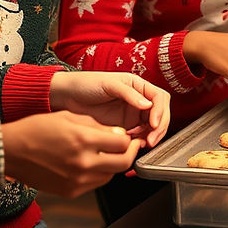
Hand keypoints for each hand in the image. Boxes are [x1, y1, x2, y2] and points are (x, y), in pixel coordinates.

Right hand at [1, 111, 143, 197]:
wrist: (10, 151)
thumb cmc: (35, 130)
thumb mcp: (69, 117)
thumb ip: (97, 125)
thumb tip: (118, 133)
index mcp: (83, 140)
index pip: (123, 143)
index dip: (129, 139)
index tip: (128, 136)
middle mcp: (83, 163)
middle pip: (123, 163)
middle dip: (130, 153)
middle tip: (129, 147)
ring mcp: (77, 180)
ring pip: (111, 175)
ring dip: (114, 164)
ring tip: (109, 153)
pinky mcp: (71, 191)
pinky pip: (96, 183)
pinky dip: (100, 173)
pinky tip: (93, 163)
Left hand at [50, 71, 170, 148]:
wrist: (67, 98)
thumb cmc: (86, 84)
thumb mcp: (108, 85)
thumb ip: (128, 93)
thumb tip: (147, 104)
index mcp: (138, 85)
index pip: (159, 98)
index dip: (160, 111)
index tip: (153, 123)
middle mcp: (138, 100)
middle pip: (160, 114)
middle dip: (159, 128)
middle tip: (151, 139)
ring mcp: (132, 114)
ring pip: (152, 127)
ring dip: (150, 136)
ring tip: (139, 142)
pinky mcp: (125, 127)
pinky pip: (139, 136)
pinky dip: (140, 141)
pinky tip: (132, 144)